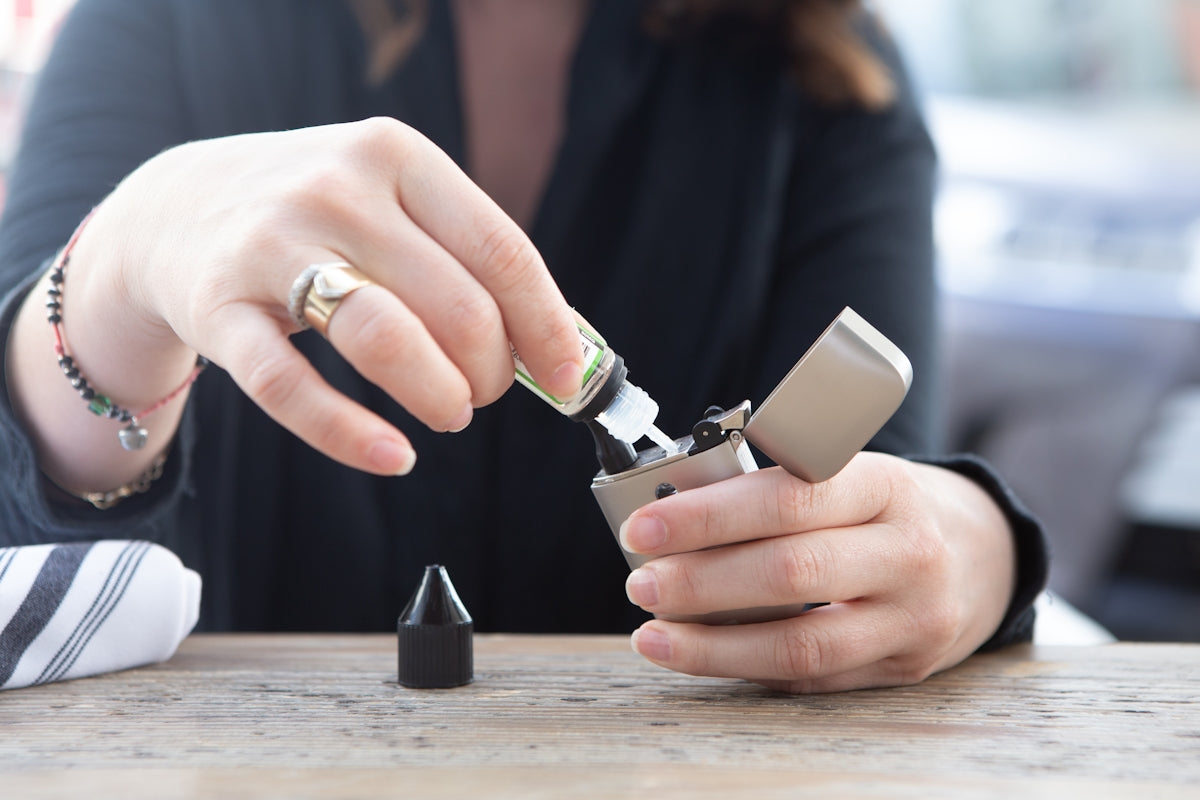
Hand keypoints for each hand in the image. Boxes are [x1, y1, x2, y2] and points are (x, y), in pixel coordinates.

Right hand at [29, 118, 582, 482]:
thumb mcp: (391, 201)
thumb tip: (563, 343)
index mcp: (396, 157)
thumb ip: (467, 258)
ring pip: (385, 339)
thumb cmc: (315, 217)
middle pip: (456, 306)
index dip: (546, 327)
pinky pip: (290, 387)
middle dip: (491, 372)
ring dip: (440, 395)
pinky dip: (349, 434)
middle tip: (484, 393)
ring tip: (450, 414)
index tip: (568, 377)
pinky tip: (392, 455)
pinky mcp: (217, 308)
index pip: (502, 252)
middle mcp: (337, 191)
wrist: (173, 208)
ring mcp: (271, 246)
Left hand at [619, 452, 1015, 692]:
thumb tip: (673, 515)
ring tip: (654, 635)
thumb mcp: (850, 472)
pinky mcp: (905, 668)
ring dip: (714, 646)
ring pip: (801, 644)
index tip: (643, 527)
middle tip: (641, 583)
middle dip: (700, 582)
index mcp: (885, 485)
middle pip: (790, 573)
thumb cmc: (889, 504)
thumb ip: (778, 490)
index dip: (708, 517)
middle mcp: (908, 552)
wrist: (985, 552)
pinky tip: (704, 658)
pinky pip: (814, 680)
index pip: (787, 500)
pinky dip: (750, 669)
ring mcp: (913, 619)